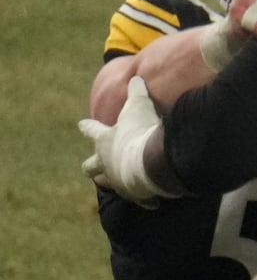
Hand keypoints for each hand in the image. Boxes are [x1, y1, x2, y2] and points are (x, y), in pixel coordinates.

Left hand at [78, 77, 173, 205]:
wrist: (151, 161)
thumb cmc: (141, 131)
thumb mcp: (140, 105)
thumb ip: (137, 92)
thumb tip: (136, 78)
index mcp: (105, 141)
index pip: (91, 130)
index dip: (87, 126)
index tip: (81, 124)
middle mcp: (106, 162)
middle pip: (90, 167)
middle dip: (91, 167)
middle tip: (94, 168)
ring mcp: (119, 180)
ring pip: (110, 185)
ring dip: (115, 184)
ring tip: (124, 184)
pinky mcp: (136, 195)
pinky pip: (141, 199)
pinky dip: (145, 199)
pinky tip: (152, 201)